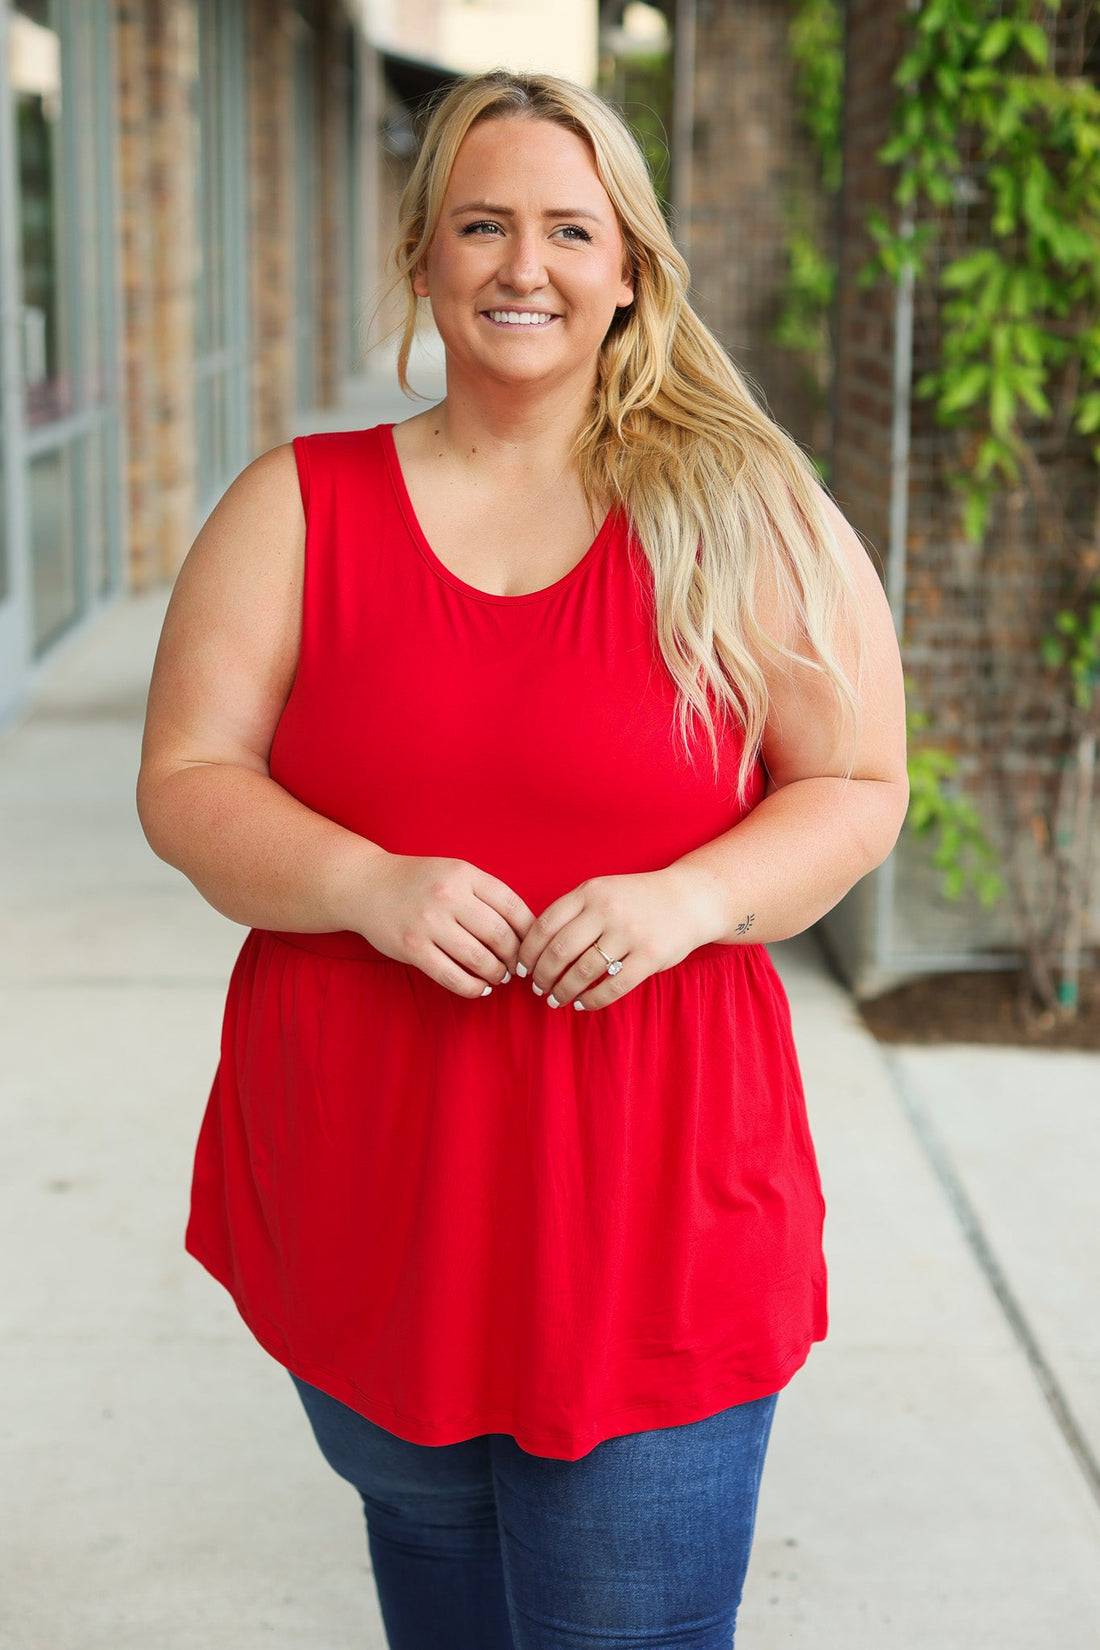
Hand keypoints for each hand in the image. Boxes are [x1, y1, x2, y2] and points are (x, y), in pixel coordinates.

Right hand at [351, 854, 535, 997]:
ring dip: (496, 974)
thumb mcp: (455, 873)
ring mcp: (428, 922)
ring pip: (479, 959)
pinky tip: (480, 988)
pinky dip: (473, 988)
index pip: (513, 907)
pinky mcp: (412, 948)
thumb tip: (525, 934)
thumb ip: (486, 895)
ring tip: (498, 977)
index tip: (532, 946)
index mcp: (464, 874)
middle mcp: (448, 896)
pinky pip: (452, 977)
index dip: (530, 932)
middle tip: (516, 967)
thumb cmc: (419, 882)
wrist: (366, 885)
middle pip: (500, 936)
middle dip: (514, 958)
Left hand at [517, 866, 726, 1011]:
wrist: (689, 899)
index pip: (544, 925)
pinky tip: (582, 1004)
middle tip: (538, 988)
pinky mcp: (650, 956)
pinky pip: (612, 987)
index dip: (528, 952)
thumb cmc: (637, 900)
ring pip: (583, 972)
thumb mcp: (602, 891)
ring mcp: (630, 933)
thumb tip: (533, 949)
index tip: (522, 968)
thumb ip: (573, 912)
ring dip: (563, 991)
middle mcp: (607, 910)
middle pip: (559, 951)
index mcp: (590, 892)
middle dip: (542, 976)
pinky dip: (591, 1000)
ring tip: (556, 999)